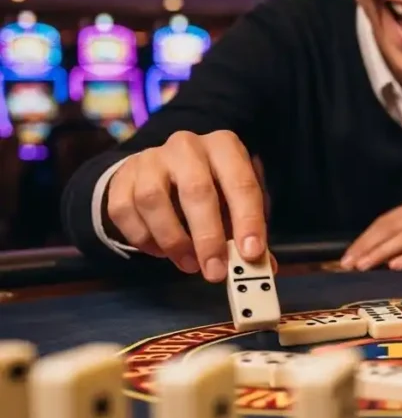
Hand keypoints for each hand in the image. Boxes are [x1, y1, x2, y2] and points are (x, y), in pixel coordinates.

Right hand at [106, 130, 272, 281]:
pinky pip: (125, 210)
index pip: (241, 183)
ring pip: (154, 199)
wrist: (162, 169)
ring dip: (173, 240)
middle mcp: (187, 145)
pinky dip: (143, 238)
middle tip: (215, 271)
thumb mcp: (235, 203)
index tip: (251, 253)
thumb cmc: (211, 189)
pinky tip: (161, 251)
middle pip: (197, 190)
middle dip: (208, 237)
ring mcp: (150, 158)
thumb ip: (248, 233)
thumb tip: (264, 268)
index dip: (248, 220)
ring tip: (189, 264)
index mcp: (224, 147)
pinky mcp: (122, 176)